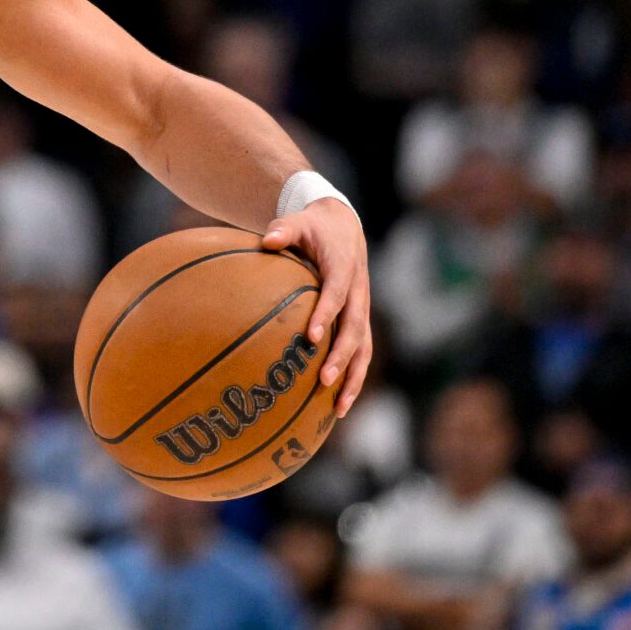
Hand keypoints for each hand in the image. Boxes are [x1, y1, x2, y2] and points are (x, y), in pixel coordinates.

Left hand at [260, 194, 373, 414]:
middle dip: (341, 356)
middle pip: (355, 328)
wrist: (344, 226)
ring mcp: (362, 308)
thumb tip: (266, 240)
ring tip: (339, 408)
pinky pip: (361, 351)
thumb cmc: (314, 227)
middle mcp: (359, 291)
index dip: (326, 314)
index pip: (337, 293)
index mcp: (344, 267)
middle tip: (323, 381)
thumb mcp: (298, 221)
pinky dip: (353, 377)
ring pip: (364, 347)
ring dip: (354, 377)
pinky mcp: (361, 320)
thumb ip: (283, 229)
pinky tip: (339, 404)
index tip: (311, 337)